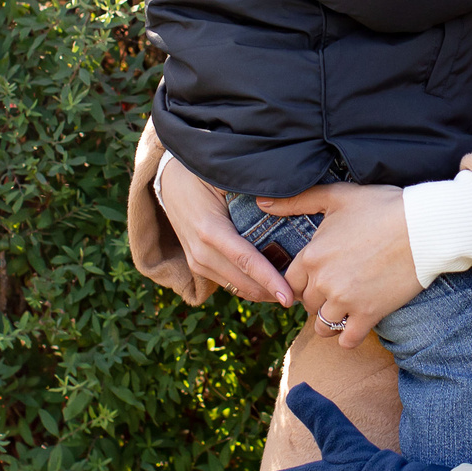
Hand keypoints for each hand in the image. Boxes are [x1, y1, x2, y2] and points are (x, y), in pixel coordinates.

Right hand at [157, 152, 293, 305]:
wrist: (167, 180)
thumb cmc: (201, 175)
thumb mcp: (225, 179)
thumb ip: (253, 192)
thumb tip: (288, 200)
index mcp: (210, 230)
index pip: (246, 261)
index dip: (270, 280)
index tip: (290, 296)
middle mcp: (201, 252)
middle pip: (244, 283)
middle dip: (273, 293)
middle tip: (305, 293)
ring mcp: (197, 262)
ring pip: (237, 289)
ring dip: (264, 293)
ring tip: (293, 291)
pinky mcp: (198, 266)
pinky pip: (229, 284)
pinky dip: (251, 287)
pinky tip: (272, 285)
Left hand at [257, 182, 421, 345]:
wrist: (424, 227)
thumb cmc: (382, 207)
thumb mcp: (337, 196)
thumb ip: (297, 201)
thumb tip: (262, 203)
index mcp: (311, 256)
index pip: (290, 283)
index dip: (303, 282)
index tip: (318, 279)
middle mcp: (323, 281)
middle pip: (306, 305)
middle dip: (318, 300)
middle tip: (336, 291)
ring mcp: (345, 301)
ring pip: (322, 326)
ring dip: (330, 321)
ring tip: (345, 309)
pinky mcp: (368, 315)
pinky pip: (347, 340)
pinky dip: (349, 336)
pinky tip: (358, 324)